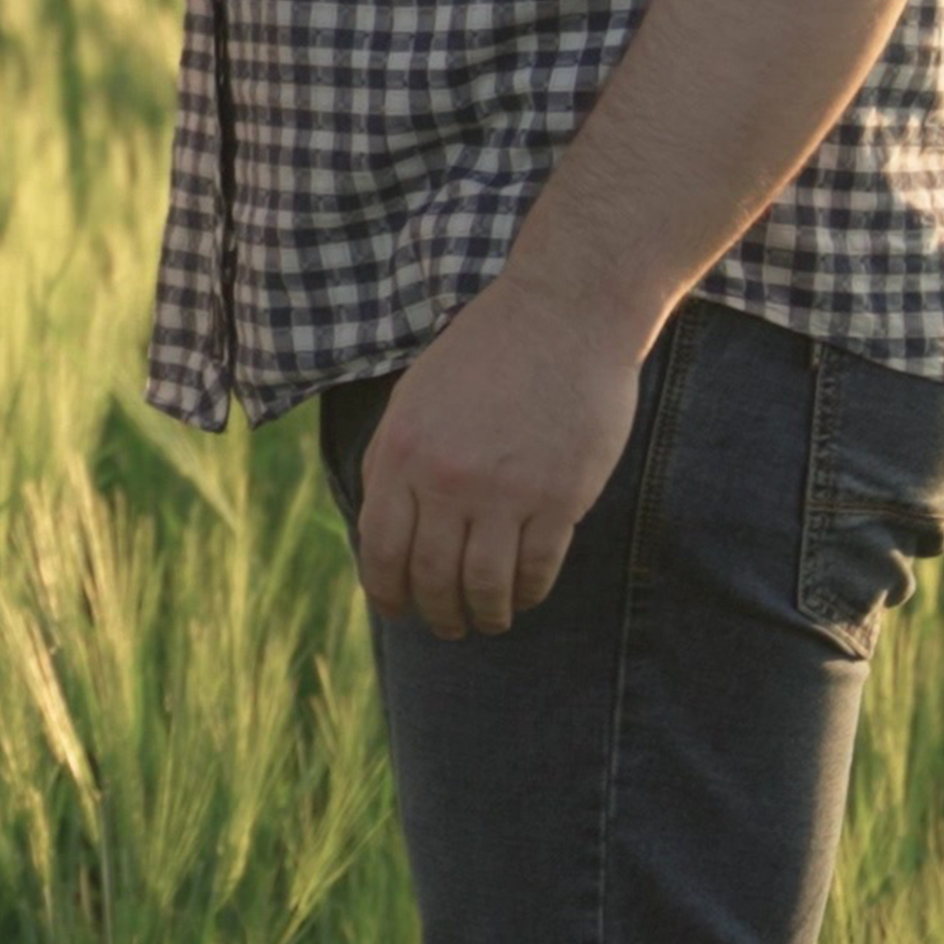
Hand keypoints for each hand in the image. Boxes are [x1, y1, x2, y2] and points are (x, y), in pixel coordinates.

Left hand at [351, 279, 649, 637]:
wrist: (563, 316)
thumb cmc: (485, 354)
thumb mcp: (414, 398)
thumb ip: (392, 459)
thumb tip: (381, 530)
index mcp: (402, 452)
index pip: (381, 549)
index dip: (387, 592)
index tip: (398, 610)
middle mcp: (446, 479)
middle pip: (432, 577)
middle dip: (437, 614)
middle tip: (447, 627)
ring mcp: (504, 492)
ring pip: (485, 585)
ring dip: (485, 615)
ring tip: (489, 622)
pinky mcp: (559, 498)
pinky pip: (536, 568)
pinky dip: (527, 592)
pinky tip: (525, 595)